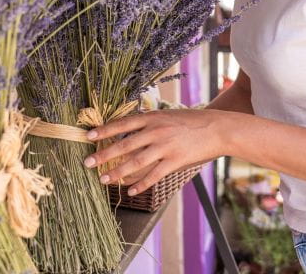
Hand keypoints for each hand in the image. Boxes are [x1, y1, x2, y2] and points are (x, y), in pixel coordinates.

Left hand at [83, 109, 229, 195]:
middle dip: (103, 154)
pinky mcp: (175, 161)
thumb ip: (149, 121)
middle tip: (87, 163)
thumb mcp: (167, 114)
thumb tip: (128, 128)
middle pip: (124, 145)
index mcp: (152, 117)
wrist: (217, 128)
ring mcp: (165, 147)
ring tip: (103, 179)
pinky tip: (130, 191)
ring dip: (117, 172)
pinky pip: (154, 175)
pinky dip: (140, 184)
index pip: (122, 124)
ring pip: (135, 162)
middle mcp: (156, 131)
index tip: (88, 136)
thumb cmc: (191, 121)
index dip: (104, 130)